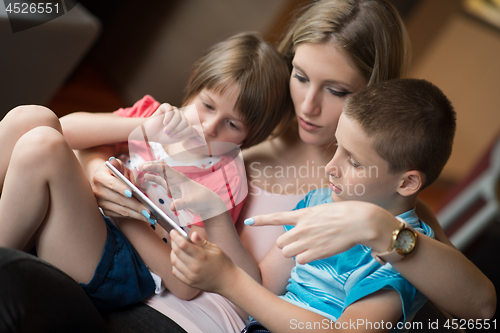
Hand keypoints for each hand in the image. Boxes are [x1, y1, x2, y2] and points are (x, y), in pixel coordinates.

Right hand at [92, 158, 149, 221]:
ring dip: (137, 215)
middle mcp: (97, 191)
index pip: (112, 183)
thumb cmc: (116, 171)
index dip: (121, 188)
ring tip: (150, 217)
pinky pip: (121, 215)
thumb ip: (126, 170)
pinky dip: (134, 216)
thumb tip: (135, 175)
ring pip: (121, 210)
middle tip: (149, 210)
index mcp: (100, 177)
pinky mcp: (105, 211)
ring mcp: (101, 203)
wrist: (104, 179)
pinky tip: (144, 217)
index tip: (131, 193)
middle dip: (136, 206)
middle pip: (119, 200)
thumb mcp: (120, 166)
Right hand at [140, 161, 226, 218]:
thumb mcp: (193, 202)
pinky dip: (152, 179)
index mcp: (180, 178)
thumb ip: (182, 203)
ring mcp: (173, 183)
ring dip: (149, 172)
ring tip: (137, 172)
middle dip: (148, 166)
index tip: (142, 166)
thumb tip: (172, 206)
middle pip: (160, 168)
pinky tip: (144, 179)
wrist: (209, 203)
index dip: (153, 166)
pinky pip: (160, 181)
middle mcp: (175, 178)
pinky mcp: (172, 189)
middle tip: (137, 167)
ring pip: (159, 174)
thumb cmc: (203, 199)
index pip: (164, 168)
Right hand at [155, 103, 198, 140]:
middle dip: (176, 129)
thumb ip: (188, 133)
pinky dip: (168, 117)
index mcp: (185, 124)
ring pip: (178, 117)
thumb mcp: (178, 137)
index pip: (190, 128)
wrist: (150, 133)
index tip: (174, 137)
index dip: (183, 133)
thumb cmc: (163, 136)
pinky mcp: (166, 107)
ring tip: (165, 130)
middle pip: (185, 122)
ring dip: (171, 125)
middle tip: (168, 133)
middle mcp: (181, 116)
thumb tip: (200, 131)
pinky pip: (171, 110)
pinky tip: (163, 122)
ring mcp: (174, 110)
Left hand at [170, 230, 236, 293]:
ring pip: (174, 262)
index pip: (183, 244)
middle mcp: (194, 267)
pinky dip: (175, 264)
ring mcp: (190, 276)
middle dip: (173, 242)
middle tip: (175, 237)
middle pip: (176, 252)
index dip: (176, 236)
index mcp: (202, 256)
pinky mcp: (189, 282)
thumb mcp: (215, 249)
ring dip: (173, 253)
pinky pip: (175, 272)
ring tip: (178, 248)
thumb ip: (201, 242)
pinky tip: (180, 259)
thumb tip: (192, 234)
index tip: (173, 231)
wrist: (227, 281)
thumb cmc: (223, 263)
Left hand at [249, 201, 399, 263]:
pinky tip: (317, 252)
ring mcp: (308, 240)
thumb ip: (308, 218)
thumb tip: (302, 227)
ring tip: (310, 247)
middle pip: (280, 244)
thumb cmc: (345, 214)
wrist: (359, 221)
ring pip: (288, 254)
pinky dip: (306, 259)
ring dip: (295, 253)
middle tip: (301, 243)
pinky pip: (301, 261)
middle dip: (287, 246)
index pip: (277, 217)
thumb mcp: (322, 210)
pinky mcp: (316, 252)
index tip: (249, 222)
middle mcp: (302, 227)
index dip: (261, 220)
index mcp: (303, 214)